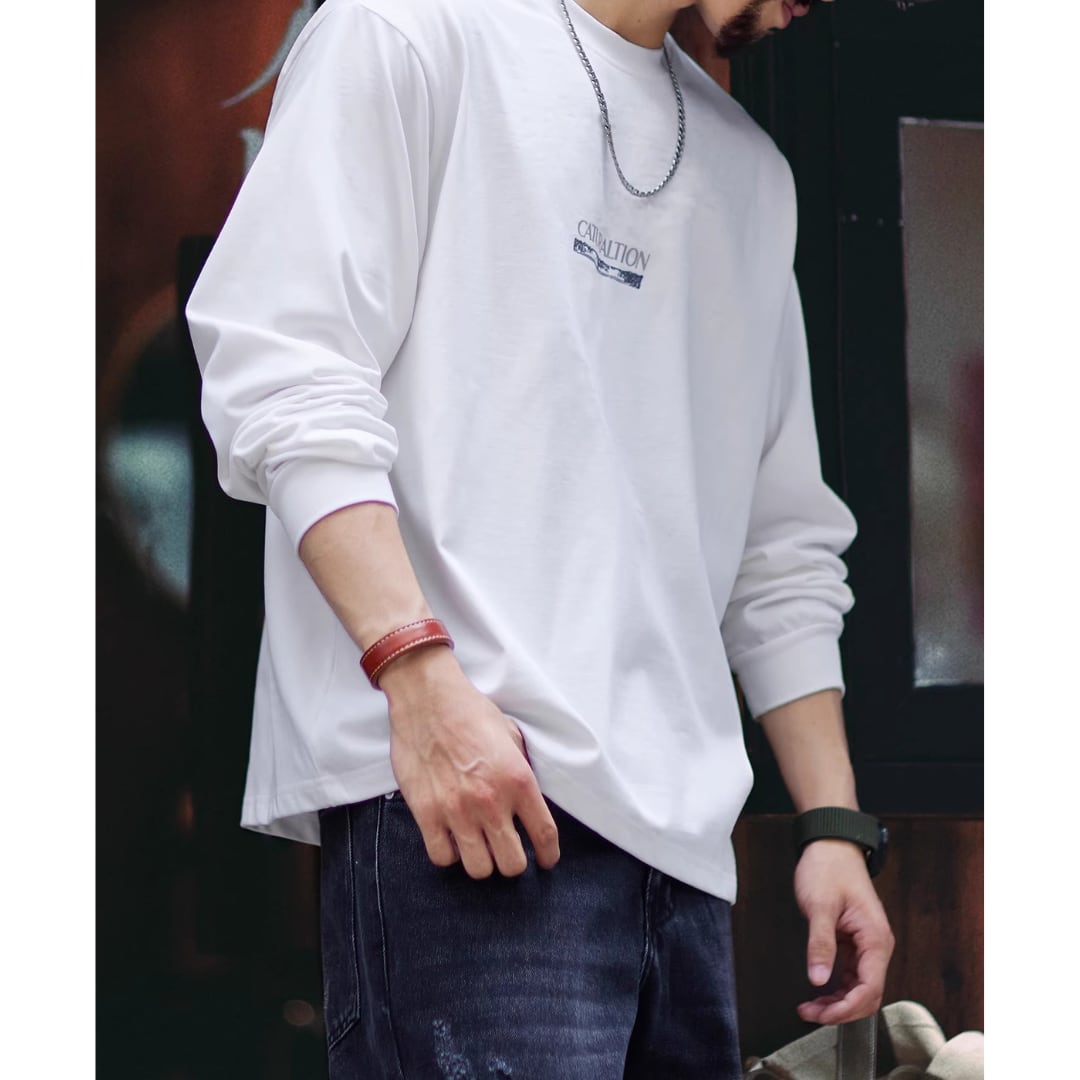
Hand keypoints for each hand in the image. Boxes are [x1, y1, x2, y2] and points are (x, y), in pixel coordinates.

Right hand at [380, 645, 560, 878]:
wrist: (427, 698)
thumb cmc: (470, 711)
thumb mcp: (512, 735)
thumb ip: (522, 769)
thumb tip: (529, 797)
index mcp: (518, 780)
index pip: (544, 835)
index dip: (549, 855)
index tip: (546, 860)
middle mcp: (491, 801)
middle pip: (512, 864)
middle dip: (513, 861)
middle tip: (507, 849)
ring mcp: (457, 810)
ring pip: (479, 869)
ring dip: (482, 861)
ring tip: (478, 846)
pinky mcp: (426, 813)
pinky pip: (443, 857)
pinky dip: (449, 853)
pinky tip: (452, 839)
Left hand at [793, 839, 893, 1023]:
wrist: (830, 845)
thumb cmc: (829, 868)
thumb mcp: (820, 906)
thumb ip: (819, 943)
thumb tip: (818, 978)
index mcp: (875, 939)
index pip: (869, 989)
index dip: (846, 1008)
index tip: (822, 1015)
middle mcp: (876, 945)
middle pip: (867, 995)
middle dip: (840, 1010)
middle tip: (810, 1014)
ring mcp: (866, 945)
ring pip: (858, 988)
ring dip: (837, 1002)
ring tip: (810, 1007)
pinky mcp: (854, 942)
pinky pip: (850, 974)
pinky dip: (836, 987)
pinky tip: (818, 992)